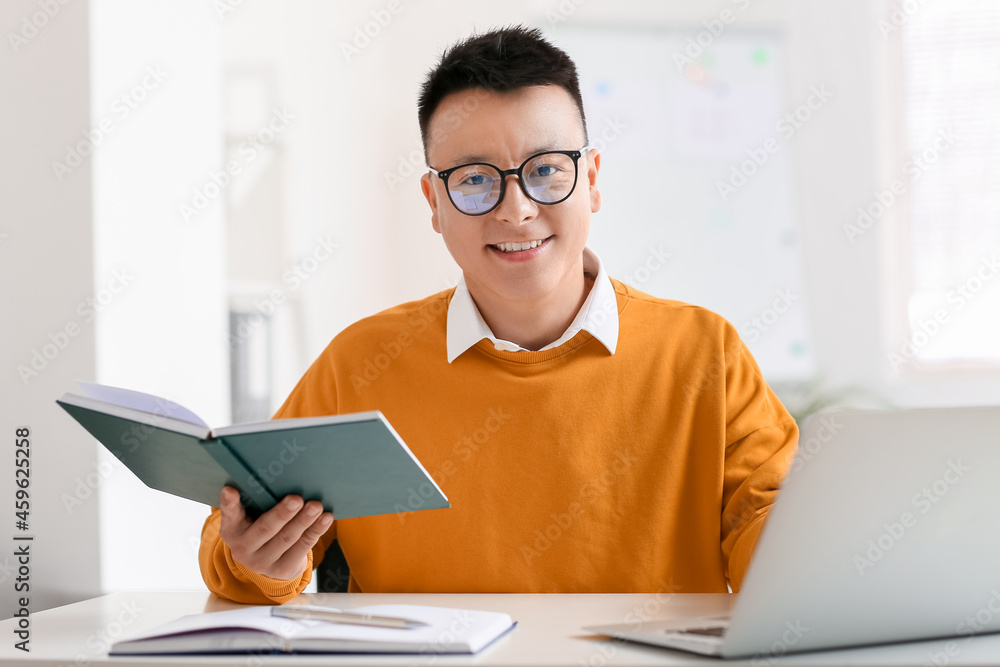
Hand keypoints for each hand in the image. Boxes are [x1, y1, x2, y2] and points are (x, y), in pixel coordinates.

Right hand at [217, 486, 333, 579]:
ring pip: (287, 538)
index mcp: (232, 529)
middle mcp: (243, 548)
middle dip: (282, 513)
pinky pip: (302, 547)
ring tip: (316, 506)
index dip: (229, 503)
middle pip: (265, 529)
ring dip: (304, 521)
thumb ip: (256, 500)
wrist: (268, 561)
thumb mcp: (251, 515)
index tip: (230, 489)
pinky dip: (316, 531)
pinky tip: (325, 518)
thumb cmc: (261, 525)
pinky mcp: (282, 569)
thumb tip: (279, 476)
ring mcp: (262, 562)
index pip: (229, 514)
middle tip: (296, 499)